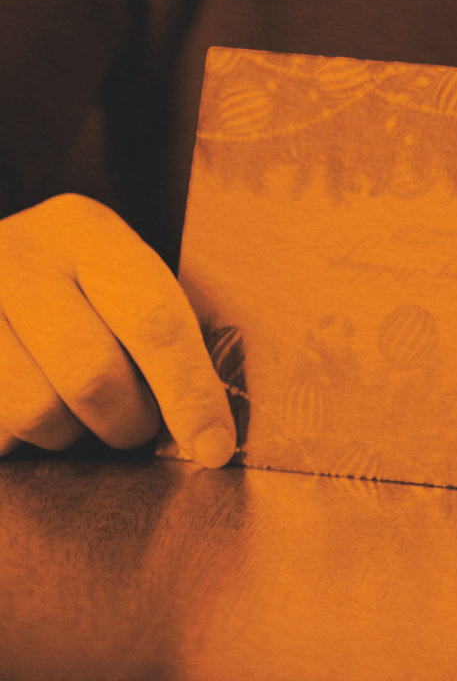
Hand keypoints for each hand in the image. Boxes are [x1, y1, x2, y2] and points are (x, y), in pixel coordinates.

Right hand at [0, 194, 233, 466]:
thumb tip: (208, 439)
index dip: (189, 394)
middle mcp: (16, 255)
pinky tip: (21, 411)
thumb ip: (165, 341)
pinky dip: (17, 441)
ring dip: (69, 436)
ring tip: (73, 412)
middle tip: (133, 424)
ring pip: (34, 413)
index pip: (154, 322)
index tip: (213, 450)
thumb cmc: (80, 294)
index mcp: (86, 230)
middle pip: (92, 376)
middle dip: (127, 422)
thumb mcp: (122, 283)